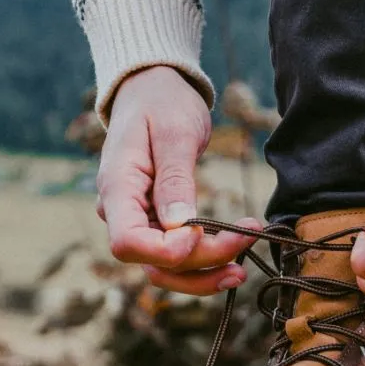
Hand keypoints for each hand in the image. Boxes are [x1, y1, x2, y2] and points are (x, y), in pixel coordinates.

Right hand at [97, 66, 260, 295]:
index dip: (166, 251)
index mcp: (117, 189)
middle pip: (153, 263)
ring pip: (164, 270)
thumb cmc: (161, 103)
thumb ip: (175, 180)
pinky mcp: (154, 224)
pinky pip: (174, 257)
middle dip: (201, 263)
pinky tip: (232, 252)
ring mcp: (137, 222)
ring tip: (242, 267)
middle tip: (246, 239)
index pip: (128, 244)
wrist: (150, 90)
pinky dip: (203, 261)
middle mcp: (120, 213)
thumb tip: (180, 226)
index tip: (202, 232)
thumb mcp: (174, 132)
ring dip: (204, 274)